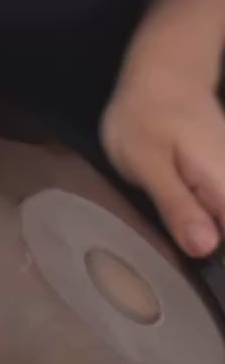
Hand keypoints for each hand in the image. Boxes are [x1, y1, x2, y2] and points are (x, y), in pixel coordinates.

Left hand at [100, 64, 224, 259]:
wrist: (164, 72)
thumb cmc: (146, 115)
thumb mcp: (148, 163)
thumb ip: (177, 206)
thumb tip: (205, 248)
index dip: (218, 273)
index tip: (201, 291)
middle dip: (209, 261)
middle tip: (173, 262)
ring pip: (221, 230)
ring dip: (201, 243)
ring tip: (171, 242)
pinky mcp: (224, 181)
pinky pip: (217, 215)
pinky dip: (199, 225)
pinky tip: (179, 225)